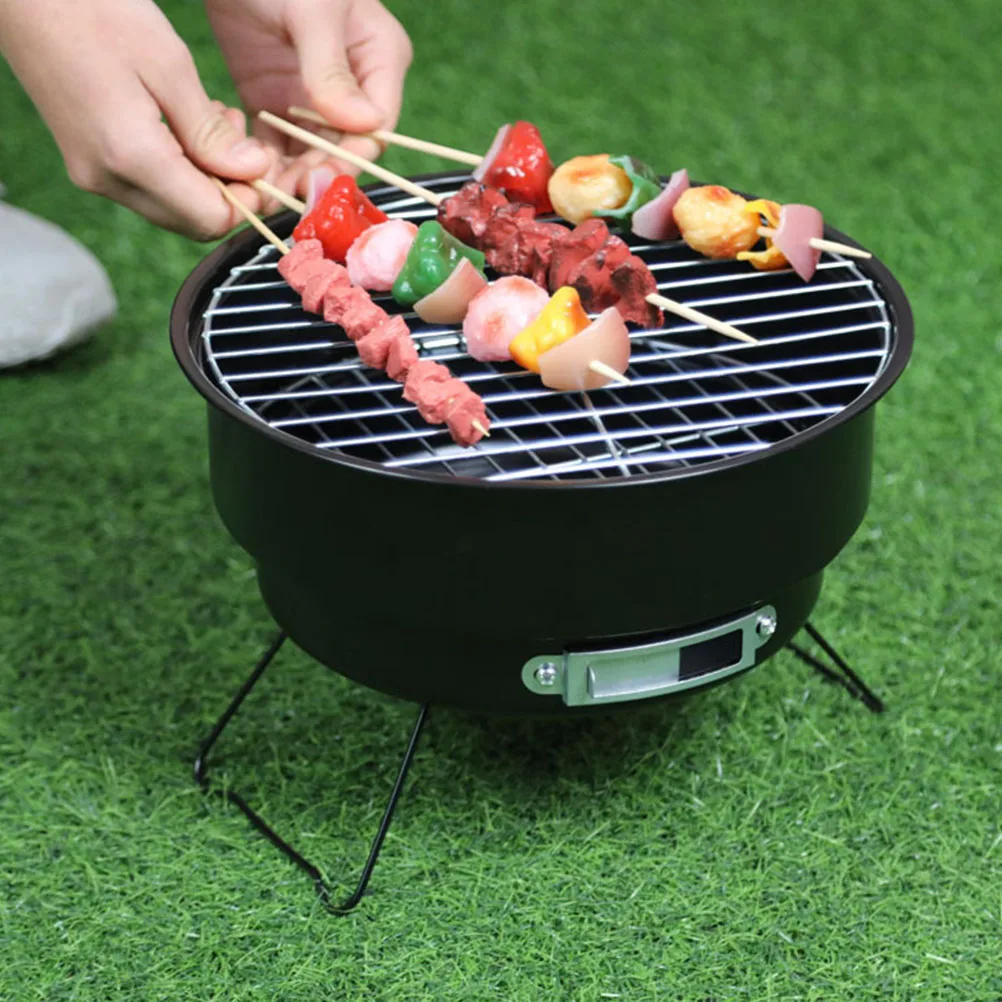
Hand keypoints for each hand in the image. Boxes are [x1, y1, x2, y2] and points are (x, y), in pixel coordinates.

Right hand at [0, 0, 279, 239]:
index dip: (247, 200)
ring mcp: (94, 175)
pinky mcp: (89, 163)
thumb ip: (212, 132)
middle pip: (194, 222)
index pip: (212, 219)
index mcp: (132, 159)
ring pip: (174, 207)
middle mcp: (109, 180)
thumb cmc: (92, 11)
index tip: (262, 165)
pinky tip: (184, 124)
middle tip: (242, 142)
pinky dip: (179, 169)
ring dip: (206, 178)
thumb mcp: (169, 66)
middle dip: (230, 191)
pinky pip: (150, 187)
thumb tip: (254, 173)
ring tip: (215, 122)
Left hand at [204, 0, 412, 194]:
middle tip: (291, 194)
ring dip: (290, 175)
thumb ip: (332, 70)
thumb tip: (365, 126)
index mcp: (378, 61)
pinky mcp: (274, 97)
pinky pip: (275, 142)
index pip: (376, 127)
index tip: (325, 177)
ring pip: (309, 152)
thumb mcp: (313, 10)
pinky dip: (263, 161)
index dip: (353, 157)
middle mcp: (351, 86)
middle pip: (343, 147)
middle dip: (319, 172)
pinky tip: (247, 174)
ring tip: (266, 192)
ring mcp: (311, 95)